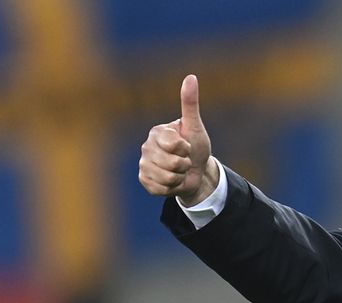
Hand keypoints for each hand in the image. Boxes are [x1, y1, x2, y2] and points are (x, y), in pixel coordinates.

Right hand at [138, 74, 217, 203]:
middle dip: (184, 165)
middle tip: (185, 161)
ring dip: (179, 177)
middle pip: (170, 163)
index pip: (173, 144)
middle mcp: (146, 147)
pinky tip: (172, 181)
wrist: (197, 172)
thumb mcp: (195, 126)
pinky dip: (172, 188)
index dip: (186, 149)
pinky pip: (160, 188)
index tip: (187, 146)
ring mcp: (144, 164)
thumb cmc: (196, 147)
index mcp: (157, 132)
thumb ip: (190, 103)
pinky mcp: (145, 180)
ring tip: (180, 170)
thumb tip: (191, 76)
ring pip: (166, 177)